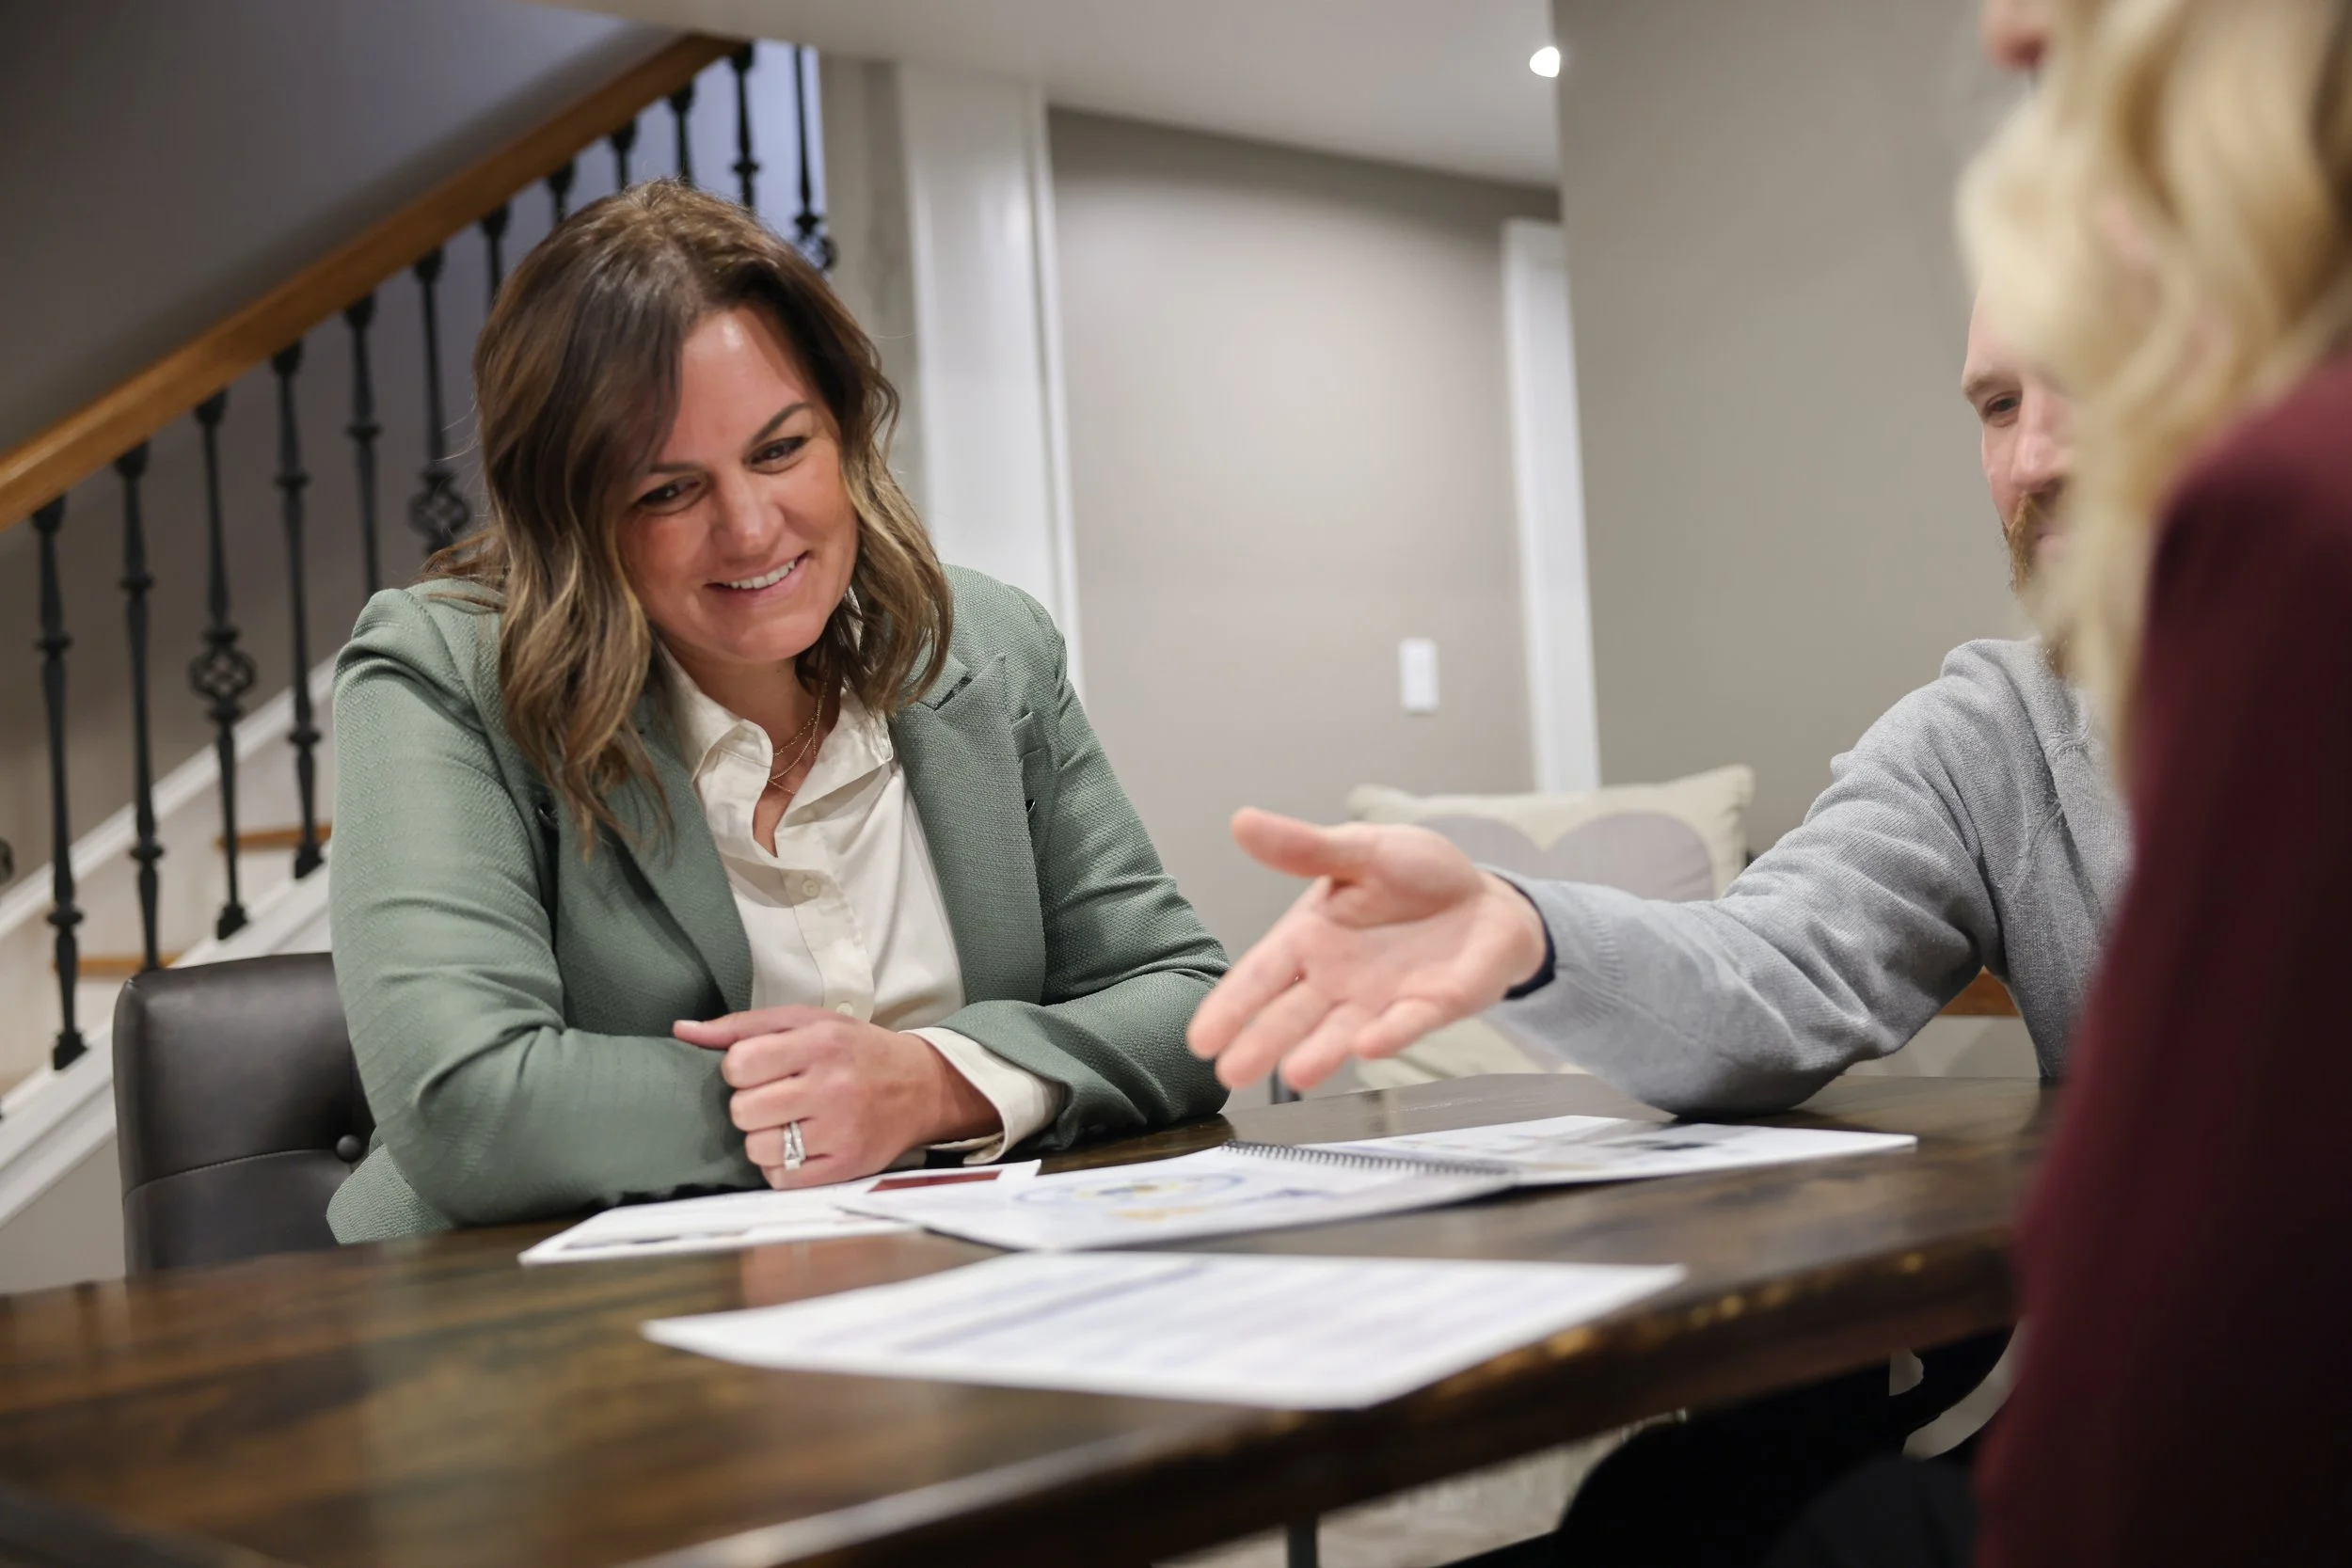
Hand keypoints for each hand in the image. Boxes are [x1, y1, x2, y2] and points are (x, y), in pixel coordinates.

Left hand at [674, 1008, 999, 1187]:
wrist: (922, 1086)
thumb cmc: (855, 1050)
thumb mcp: (807, 1021)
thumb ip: (742, 1026)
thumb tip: (682, 1031)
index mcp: (818, 1043)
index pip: (738, 1065)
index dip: (739, 1070)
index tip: (759, 1070)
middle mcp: (830, 1088)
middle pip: (743, 1111)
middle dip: (750, 1105)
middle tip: (774, 1098)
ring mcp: (839, 1132)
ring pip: (757, 1149)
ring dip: (763, 1138)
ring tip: (787, 1123)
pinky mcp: (844, 1167)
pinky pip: (781, 1179)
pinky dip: (780, 1166)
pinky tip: (798, 1146)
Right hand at [1187, 808, 1548, 1091]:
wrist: (1486, 899)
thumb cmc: (1414, 876)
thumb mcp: (1358, 850)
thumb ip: (1304, 848)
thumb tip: (1242, 821)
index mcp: (1310, 939)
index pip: (1259, 976)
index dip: (1230, 1006)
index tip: (1200, 1039)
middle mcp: (1337, 979)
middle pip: (1291, 1015)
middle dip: (1262, 1043)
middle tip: (1230, 1072)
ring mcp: (1382, 999)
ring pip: (1342, 1030)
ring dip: (1320, 1052)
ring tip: (1296, 1074)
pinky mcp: (1430, 1006)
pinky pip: (1406, 1022)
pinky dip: (1389, 1034)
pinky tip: (1368, 1045)